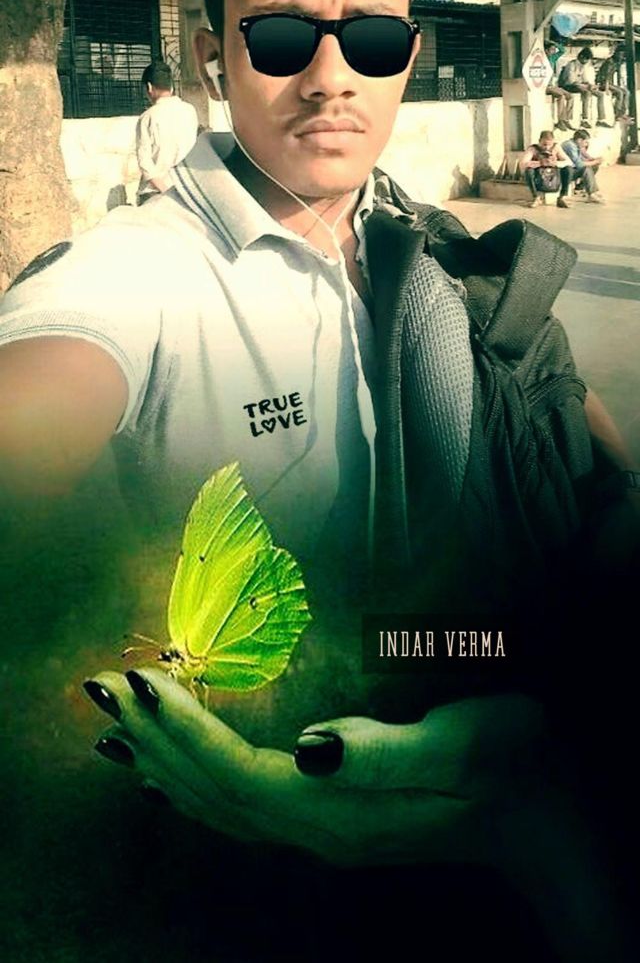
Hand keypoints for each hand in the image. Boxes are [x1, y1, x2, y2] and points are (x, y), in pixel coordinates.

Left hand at [84, 671, 545, 867]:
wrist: (549, 821)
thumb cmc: (516, 766)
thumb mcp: (466, 746)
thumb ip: (386, 750)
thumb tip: (311, 744)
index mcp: (341, 808)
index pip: (235, 769)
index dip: (181, 727)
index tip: (136, 681)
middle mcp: (319, 828)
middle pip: (212, 790)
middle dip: (152, 740)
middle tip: (100, 690)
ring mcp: (323, 832)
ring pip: (218, 805)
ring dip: (162, 765)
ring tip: (111, 732)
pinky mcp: (332, 822)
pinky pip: (239, 808)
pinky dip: (193, 787)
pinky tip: (172, 779)